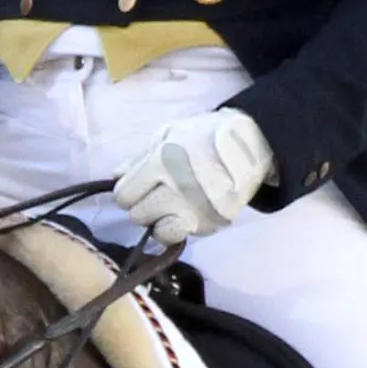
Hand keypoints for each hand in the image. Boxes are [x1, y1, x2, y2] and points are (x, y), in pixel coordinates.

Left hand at [113, 108, 274, 243]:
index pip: (124, 195)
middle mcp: (176, 191)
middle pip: (138, 215)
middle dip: (142, 205)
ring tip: (169, 208)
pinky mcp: (210, 224)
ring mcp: (195, 211)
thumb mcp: (169, 132)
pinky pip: (182, 235)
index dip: (127, 191)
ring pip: (158, 232)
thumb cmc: (205, 134)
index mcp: (161, 164)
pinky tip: (185, 213)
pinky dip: (179, 227)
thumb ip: (139, 156)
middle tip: (156, 194)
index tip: (137, 187)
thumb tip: (115, 176)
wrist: (251, 145)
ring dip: (159, 221)